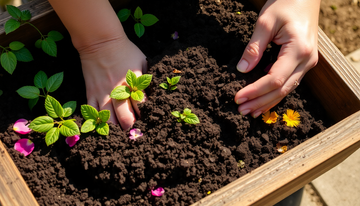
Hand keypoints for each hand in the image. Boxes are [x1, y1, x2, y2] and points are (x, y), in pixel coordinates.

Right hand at [79, 36, 146, 129]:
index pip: (141, 107)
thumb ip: (147, 79)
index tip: (146, 118)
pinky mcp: (91, 93)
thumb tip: (152, 93)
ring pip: (109, 119)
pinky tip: (103, 125)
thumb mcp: (142, 62)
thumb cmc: (125, 51)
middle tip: (132, 128)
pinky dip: (97, 121)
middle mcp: (118, 92)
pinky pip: (92, 113)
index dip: (145, 115)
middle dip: (130, 126)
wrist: (100, 42)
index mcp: (133, 84)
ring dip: (115, 127)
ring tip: (119, 129)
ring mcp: (103, 94)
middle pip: (125, 118)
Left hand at [234, 0, 319, 117]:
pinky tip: (262, 101)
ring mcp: (307, 63)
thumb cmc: (285, 4)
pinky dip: (275, 93)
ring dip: (267, 101)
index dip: (255, 91)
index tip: (238, 98)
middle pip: (282, 89)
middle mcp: (307, 60)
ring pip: (287, 89)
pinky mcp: (303, 62)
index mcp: (299, 50)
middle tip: (241, 110)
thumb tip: (242, 69)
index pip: (274, 79)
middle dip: (260, 101)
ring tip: (250, 110)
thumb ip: (254, 47)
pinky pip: (289, 82)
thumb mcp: (265, 22)